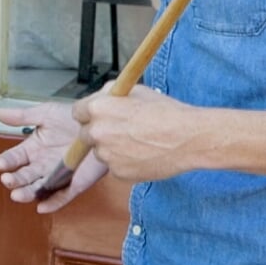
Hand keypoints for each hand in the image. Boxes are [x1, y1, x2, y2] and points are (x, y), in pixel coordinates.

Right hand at [0, 101, 108, 212]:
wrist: (101, 123)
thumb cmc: (73, 118)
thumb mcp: (46, 114)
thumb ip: (22, 117)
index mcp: (33, 149)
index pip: (15, 158)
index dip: (7, 161)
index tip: (0, 163)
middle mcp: (42, 164)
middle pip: (24, 176)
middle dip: (14, 179)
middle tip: (7, 180)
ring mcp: (57, 176)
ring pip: (38, 188)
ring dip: (27, 193)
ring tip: (17, 195)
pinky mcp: (75, 184)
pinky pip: (62, 196)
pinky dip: (53, 203)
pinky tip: (42, 208)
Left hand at [70, 86, 196, 183]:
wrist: (188, 138)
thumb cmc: (166, 113)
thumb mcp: (135, 91)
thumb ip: (110, 95)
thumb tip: (101, 97)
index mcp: (97, 109)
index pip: (78, 112)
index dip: (89, 114)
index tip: (97, 117)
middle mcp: (97, 133)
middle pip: (87, 135)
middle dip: (100, 133)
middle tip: (122, 131)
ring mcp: (106, 155)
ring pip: (102, 152)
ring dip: (113, 149)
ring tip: (139, 142)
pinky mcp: (118, 173)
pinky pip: (115, 167)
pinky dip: (125, 163)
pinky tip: (143, 155)